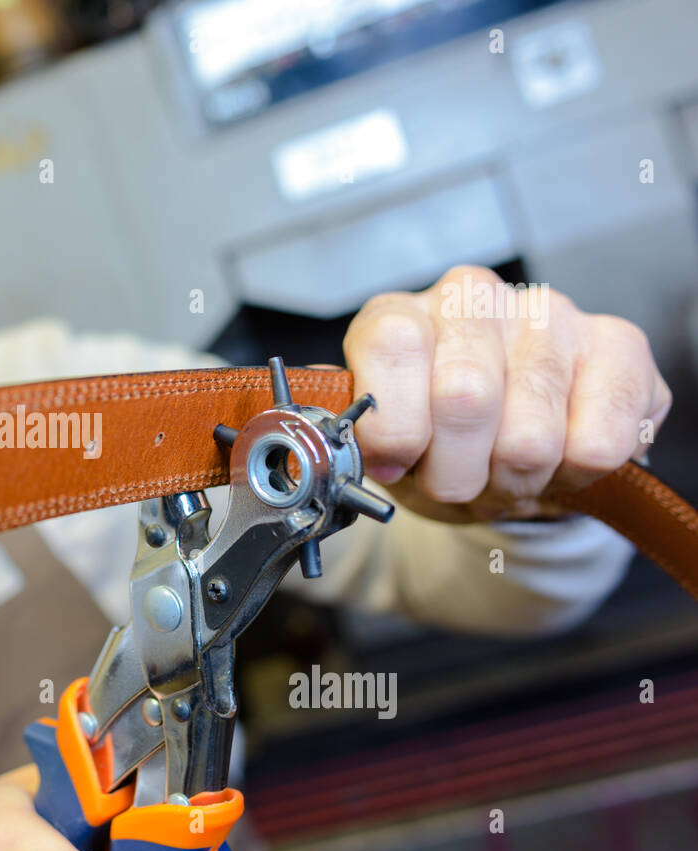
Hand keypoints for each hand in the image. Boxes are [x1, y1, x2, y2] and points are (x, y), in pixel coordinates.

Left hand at [342, 265, 670, 522]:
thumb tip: (302, 423)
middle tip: (456, 481)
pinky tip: (556, 460)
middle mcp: (472, 297)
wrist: (507, 459)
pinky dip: (573, 476)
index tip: (394, 463)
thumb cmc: (433, 443)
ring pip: (532, 435)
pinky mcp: (619, 345)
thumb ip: (340, 429)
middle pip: (464, 398)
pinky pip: (600, 441)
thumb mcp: (373, 444)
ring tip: (503, 473)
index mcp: (399, 316)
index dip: (392, 427)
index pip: (390, 346)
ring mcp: (549, 314)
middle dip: (455, 472)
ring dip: (513, 481)